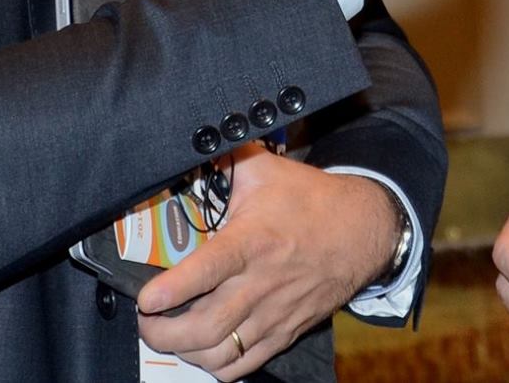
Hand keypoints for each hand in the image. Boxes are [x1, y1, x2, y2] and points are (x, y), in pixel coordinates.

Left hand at [136, 149, 401, 380]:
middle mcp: (262, 283)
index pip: (209, 270)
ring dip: (185, 351)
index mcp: (253, 240)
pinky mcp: (284, 332)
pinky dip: (215, 365)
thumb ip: (226, 162)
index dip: (174, 288)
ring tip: (168, 335)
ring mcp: (274, 313)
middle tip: (146, 320)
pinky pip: (243, 365)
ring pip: (220, 352)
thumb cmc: (310, 199)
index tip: (147, 297)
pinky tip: (202, 349)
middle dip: (164, 332)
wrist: (362, 230)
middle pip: (207, 326)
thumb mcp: (266, 170)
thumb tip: (189, 148)